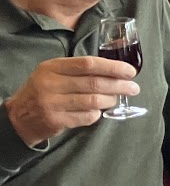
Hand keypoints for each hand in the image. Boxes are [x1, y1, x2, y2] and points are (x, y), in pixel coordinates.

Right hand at [4, 56, 138, 146]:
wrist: (20, 116)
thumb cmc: (45, 91)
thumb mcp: (55, 73)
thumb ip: (80, 70)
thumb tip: (116, 70)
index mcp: (52, 67)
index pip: (88, 64)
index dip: (112, 67)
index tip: (130, 71)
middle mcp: (50, 84)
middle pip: (94, 83)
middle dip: (119, 85)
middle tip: (133, 88)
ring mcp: (52, 103)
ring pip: (92, 101)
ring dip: (110, 100)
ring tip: (117, 99)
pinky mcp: (55, 120)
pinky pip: (86, 117)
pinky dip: (97, 114)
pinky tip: (98, 111)